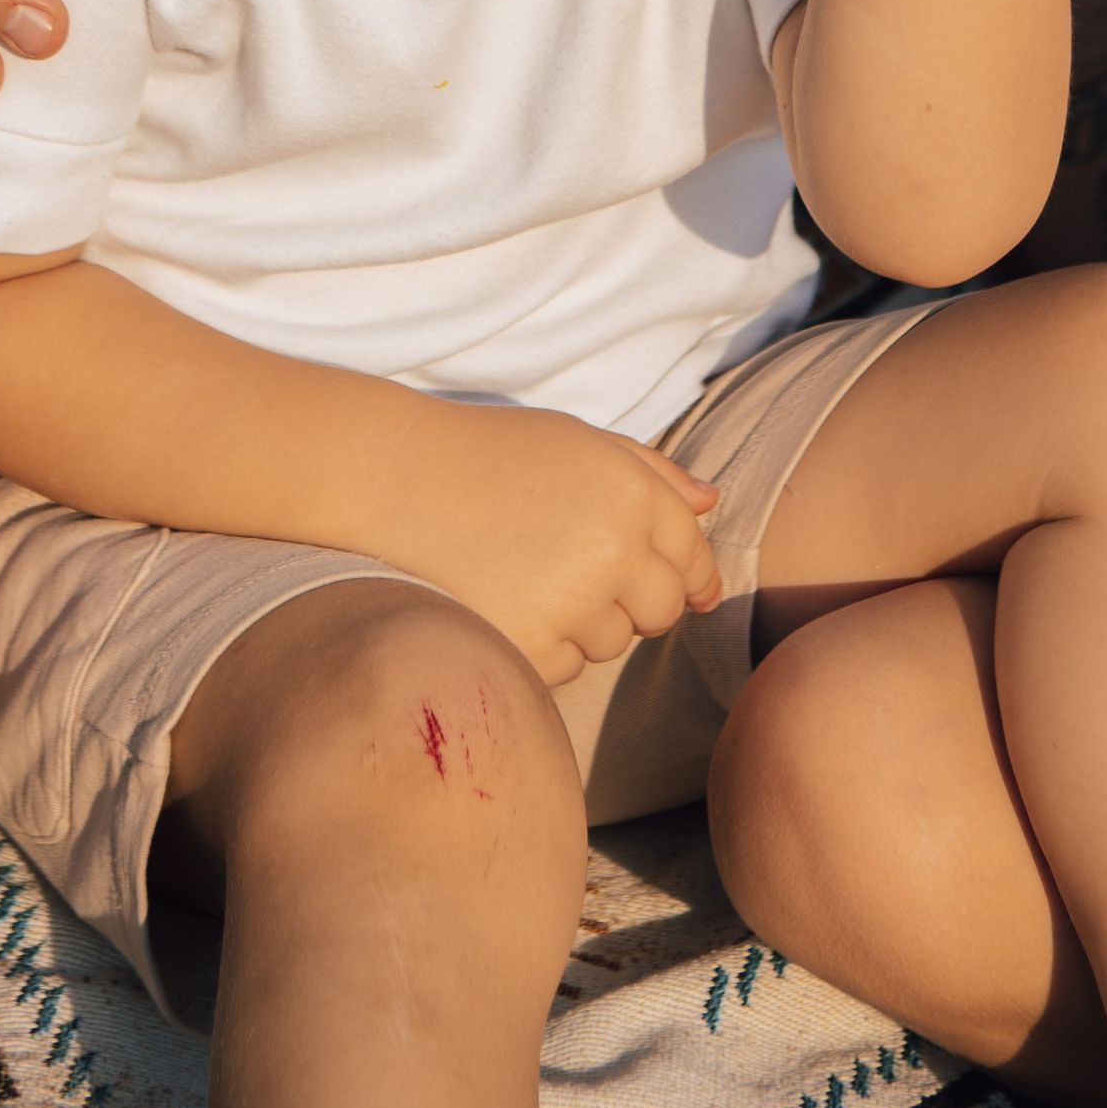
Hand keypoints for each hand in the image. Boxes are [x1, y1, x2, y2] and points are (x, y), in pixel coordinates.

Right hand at [390, 401, 722, 686]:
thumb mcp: (577, 441)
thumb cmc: (488, 454)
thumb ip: (651, 471)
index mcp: (633, 492)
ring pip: (611, 642)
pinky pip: (565, 666)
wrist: (394, 478)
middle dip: (634, 603)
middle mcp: (616, 548)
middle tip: (581, 576)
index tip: (681, 587)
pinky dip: (543, 646)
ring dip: (584, 624)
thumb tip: (712, 502)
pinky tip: (503, 600)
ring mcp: (574, 602)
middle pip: (661, 611)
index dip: (689, 575)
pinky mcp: (532, 646)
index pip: (692, 554)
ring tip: (527, 575)